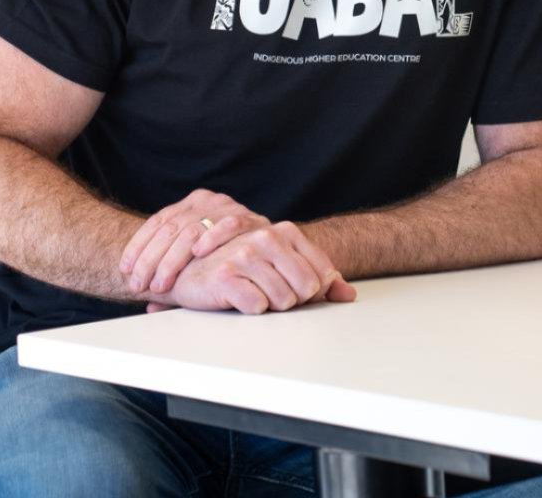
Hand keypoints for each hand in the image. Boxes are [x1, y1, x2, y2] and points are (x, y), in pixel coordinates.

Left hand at [119, 189, 268, 298]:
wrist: (279, 245)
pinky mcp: (249, 218)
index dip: (138, 245)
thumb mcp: (199, 259)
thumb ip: (177, 275)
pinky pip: (229, 224)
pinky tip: (198, 254)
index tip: (126, 269)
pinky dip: (213, 237)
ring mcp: (228, 207)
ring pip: (191, 228)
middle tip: (139, 285)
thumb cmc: (231, 259)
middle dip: (150, 259)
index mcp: (190, 204)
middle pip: (170, 228)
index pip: (158, 221)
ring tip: (161, 284)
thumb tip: (150, 307)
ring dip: (172, 259)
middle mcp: (207, 201)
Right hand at [154, 221, 358, 313]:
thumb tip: (348, 294)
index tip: (295, 290)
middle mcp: (266, 238)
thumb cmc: (242, 270)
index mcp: (285, 232)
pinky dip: (251, 309)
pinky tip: (237, 298)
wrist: (192, 270)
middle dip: (292, 300)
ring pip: (283, 300)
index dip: (312, 292)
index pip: (322, 274)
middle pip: (306, 289)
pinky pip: (258, 307)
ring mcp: (245, 255)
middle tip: (270, 293)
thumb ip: (320, 280)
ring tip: (253, 293)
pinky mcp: (225, 276)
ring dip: (271, 306)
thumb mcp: (283, 267)